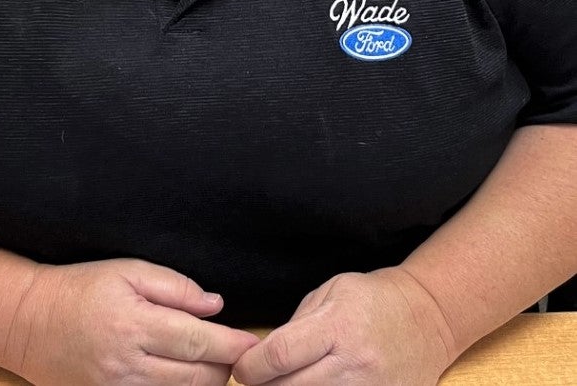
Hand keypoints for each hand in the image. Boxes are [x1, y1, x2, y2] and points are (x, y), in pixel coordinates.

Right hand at [5, 256, 259, 384]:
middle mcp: (127, 365)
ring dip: (205, 383)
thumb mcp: (127, 272)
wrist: (30, 323)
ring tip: (213, 363)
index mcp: (134, 324)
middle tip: (237, 351)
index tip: (253, 344)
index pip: (197, 341)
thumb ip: (175, 287)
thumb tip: (216, 305)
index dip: (231, 345)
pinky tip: (184, 378)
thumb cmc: (82, 288)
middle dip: (224, 366)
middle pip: (196, 377)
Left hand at [232, 267, 455, 384]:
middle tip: (256, 380)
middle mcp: (353, 364)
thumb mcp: (330, 292)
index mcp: (337, 326)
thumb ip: (296, 325)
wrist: (427, 318)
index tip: (241, 368)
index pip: (280, 355)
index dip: (251, 367)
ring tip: (283, 382)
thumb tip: (262, 355)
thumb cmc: (373, 299)